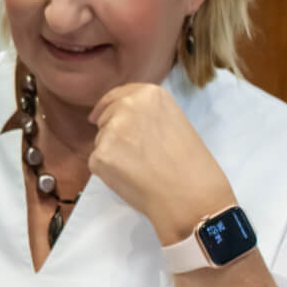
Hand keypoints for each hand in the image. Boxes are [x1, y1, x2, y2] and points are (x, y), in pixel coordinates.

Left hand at [89, 83, 235, 243]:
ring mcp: (111, 130)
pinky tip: (131, 177)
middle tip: (136, 153)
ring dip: (112, 152)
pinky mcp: (100, 155)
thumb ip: (144, 113)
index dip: (107, 106)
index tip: (99, 114)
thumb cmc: (188, 162)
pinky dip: (108, 171)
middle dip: (113, 132)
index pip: (116, 95)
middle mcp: (127, 105)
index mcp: (148, 93)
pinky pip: (97, 162)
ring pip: (101, 140)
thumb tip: (117, 116)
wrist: (189, 193)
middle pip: (105, 117)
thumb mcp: (172, 119)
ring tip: (141, 167)